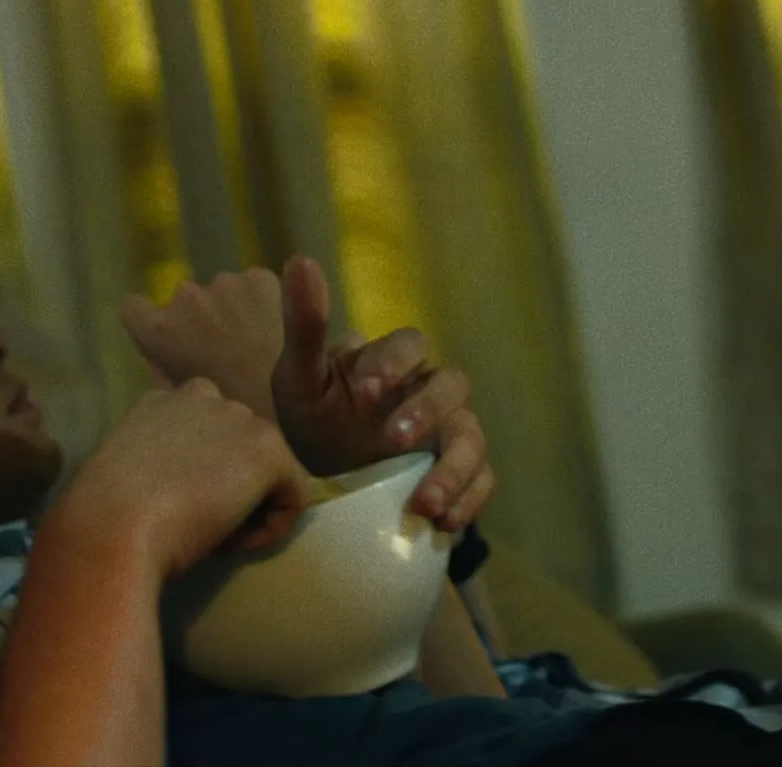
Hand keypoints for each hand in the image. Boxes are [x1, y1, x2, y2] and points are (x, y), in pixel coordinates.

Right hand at [52, 378, 311, 579]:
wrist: (113, 526)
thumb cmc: (103, 515)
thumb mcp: (123, 474)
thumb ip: (152, 463)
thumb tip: (171, 488)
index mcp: (161, 400)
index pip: (204, 431)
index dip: (199, 475)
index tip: (176, 508)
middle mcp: (203, 395)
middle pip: (240, 448)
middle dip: (229, 486)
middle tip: (196, 524)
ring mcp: (239, 418)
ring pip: (268, 474)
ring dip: (248, 509)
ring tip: (209, 536)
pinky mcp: (268, 449)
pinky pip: (292, 499)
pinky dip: (268, 531)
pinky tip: (228, 543)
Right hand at [120, 269, 283, 419]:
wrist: (298, 407)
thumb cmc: (234, 415)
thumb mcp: (185, 403)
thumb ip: (164, 372)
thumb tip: (160, 357)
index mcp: (160, 331)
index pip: (132, 309)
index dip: (148, 323)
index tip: (166, 339)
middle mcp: (186, 298)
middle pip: (183, 302)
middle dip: (198, 319)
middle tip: (223, 352)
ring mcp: (226, 284)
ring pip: (221, 292)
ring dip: (231, 310)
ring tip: (254, 345)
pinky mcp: (261, 279)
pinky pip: (253, 285)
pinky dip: (261, 303)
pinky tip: (275, 333)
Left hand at [273, 256, 492, 530]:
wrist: (318, 479)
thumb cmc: (310, 417)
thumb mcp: (299, 377)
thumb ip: (304, 325)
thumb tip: (299, 258)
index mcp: (393, 361)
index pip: (410, 345)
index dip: (392, 362)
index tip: (364, 390)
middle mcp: (429, 391)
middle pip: (453, 386)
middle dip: (426, 411)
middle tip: (393, 438)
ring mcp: (448, 434)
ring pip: (473, 438)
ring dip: (453, 469)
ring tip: (422, 503)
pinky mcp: (458, 476)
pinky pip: (482, 482)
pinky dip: (468, 501)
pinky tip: (441, 523)